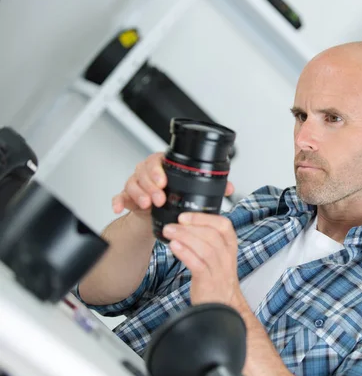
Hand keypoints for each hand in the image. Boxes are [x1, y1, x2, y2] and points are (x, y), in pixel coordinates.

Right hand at [112, 152, 234, 216]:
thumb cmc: (175, 198)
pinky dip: (118, 201)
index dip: (158, 169)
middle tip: (159, 197)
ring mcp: (136, 184)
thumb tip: (229, 187)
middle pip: (143, 171)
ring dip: (138, 194)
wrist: (157, 215)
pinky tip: (120, 207)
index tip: (164, 181)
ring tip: (148, 204)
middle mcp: (148, 173)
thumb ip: (210, 187)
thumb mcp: (192, 192)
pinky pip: (119, 196)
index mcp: (164, 167)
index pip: (158, 160)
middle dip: (150, 184)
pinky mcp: (127, 198)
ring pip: (132, 183)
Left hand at [162, 212, 241, 306]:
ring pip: (205, 248)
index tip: (186, 216)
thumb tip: (186, 224)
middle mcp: (227, 257)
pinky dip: (185, 253)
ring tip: (169, 232)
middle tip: (172, 224)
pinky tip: (174, 246)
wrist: (223, 306)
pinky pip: (198, 264)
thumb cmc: (216, 279)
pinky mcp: (209, 282)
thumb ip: (208, 240)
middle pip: (212, 235)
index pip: (224, 225)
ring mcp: (219, 270)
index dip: (204, 217)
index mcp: (230, 247)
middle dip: (190, 226)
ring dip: (185, 237)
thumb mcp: (219, 256)